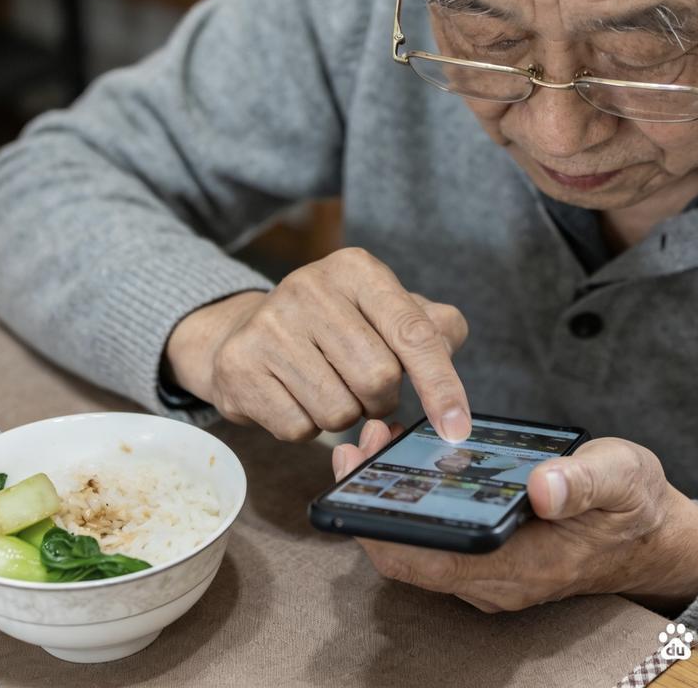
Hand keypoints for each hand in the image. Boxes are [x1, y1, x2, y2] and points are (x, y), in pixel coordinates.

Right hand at [165, 247, 471, 441]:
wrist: (246, 332)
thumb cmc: (336, 327)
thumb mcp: (386, 312)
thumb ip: (432, 331)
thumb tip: (446, 359)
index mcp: (356, 269)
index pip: (413, 333)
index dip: (441, 384)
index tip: (457, 427)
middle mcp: (310, 287)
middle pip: (378, 379)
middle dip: (381, 399)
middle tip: (365, 387)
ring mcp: (269, 325)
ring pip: (339, 411)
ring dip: (344, 416)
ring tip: (326, 387)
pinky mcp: (240, 365)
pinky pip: (298, 429)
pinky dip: (306, 427)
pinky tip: (293, 397)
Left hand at [333, 421, 697, 613]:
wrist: (655, 540)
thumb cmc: (636, 506)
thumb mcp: (623, 478)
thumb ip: (584, 482)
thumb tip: (542, 487)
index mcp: (522, 566)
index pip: (427, 561)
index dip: (381, 524)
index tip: (360, 473)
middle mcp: (496, 581)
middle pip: (409, 555)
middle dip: (373, 504)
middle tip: (362, 442)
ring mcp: (491, 576)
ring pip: (419, 547)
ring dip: (389, 501)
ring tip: (377, 442)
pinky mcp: (491, 560)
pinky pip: (436, 540)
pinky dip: (413, 504)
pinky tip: (409, 461)